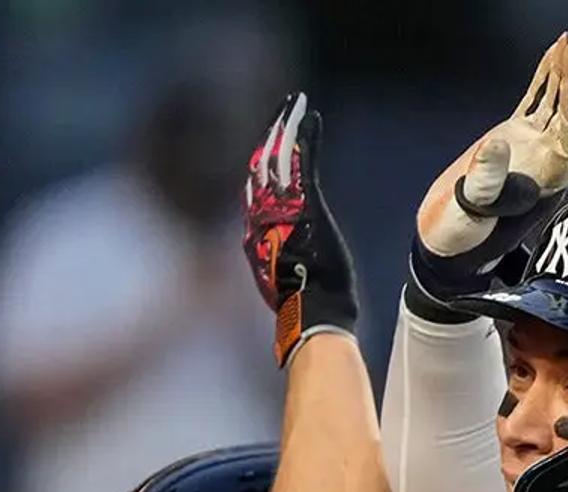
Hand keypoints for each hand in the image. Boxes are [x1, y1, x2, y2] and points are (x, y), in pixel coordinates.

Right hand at [243, 91, 358, 366]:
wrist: (313, 313)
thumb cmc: (303, 303)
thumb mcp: (279, 275)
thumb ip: (270, 255)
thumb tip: (261, 251)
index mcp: (255, 232)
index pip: (254, 187)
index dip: (260, 160)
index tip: (266, 142)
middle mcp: (262, 215)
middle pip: (261, 163)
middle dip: (270, 132)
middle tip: (281, 108)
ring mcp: (282, 208)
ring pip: (279, 157)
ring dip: (286, 126)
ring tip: (294, 103)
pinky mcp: (304, 205)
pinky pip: (303, 162)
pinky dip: (306, 137)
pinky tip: (310, 115)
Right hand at [409, 30, 567, 312]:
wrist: (447, 238)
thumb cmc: (461, 233)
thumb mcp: (469, 210)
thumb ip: (485, 181)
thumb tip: (498, 144)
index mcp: (545, 182)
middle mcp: (547, 162)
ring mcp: (534, 146)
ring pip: (558, 105)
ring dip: (565, 74)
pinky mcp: (518, 136)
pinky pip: (538, 102)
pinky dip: (545, 78)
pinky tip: (552, 55)